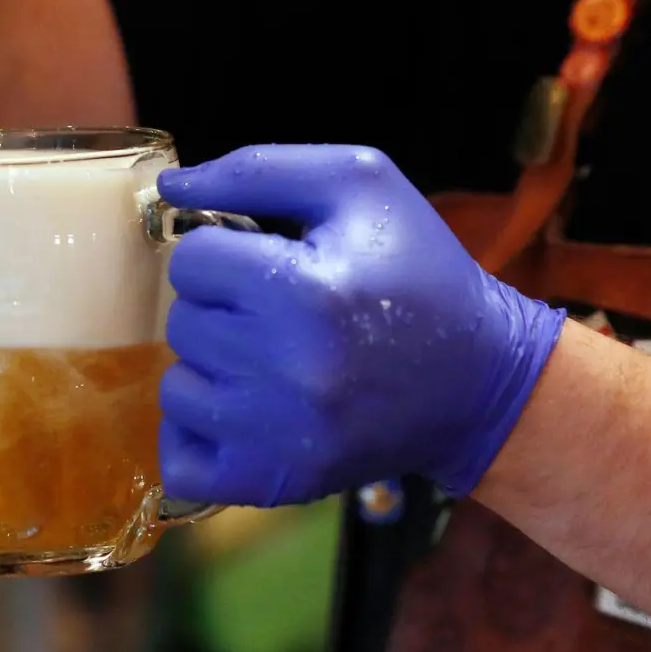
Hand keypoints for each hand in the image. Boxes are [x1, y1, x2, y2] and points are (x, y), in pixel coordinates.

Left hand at [154, 145, 565, 506]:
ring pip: (177, 386)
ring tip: (273, 361)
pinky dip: (202, 433)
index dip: (227, 252)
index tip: (269, 263)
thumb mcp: (359, 185)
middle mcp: (288, 368)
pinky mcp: (273, 482)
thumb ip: (257, 169)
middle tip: (279, 313)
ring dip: (213, 369)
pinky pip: (180, 457)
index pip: (193, 259)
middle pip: (182, 322)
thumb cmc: (418, 271)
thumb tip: (170, 188)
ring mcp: (277, 435)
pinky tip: (248, 410)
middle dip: (222, 309)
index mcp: (308, 289)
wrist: (480, 382)